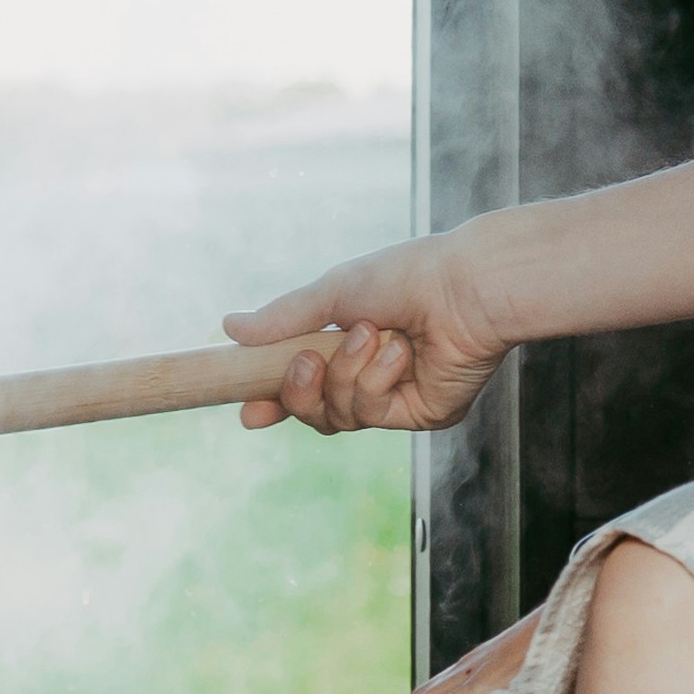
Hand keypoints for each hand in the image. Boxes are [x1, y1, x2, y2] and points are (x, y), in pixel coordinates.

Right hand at [230, 238, 507, 436]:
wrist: (464, 286)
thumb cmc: (407, 276)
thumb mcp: (333, 292)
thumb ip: (283, 317)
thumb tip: (229, 328)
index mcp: (350, 345)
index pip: (304, 386)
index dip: (274, 401)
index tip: (248, 411)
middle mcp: (372, 376)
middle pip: (314, 412)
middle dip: (300, 391)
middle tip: (306, 361)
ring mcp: (396, 398)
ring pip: (339, 417)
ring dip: (346, 374)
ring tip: (371, 336)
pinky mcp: (421, 414)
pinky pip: (372, 414)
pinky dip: (376, 381)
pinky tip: (400, 352)